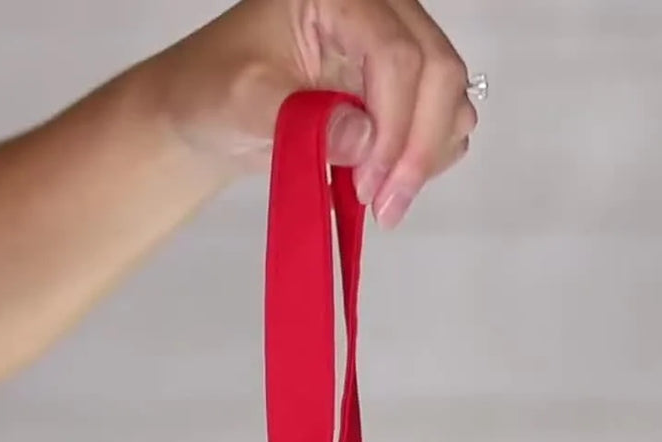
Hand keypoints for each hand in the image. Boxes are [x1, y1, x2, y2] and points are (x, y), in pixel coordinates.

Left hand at [149, 0, 478, 228]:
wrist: (211, 109)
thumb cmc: (214, 90)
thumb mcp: (240, 101)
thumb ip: (298, 119)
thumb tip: (363, 138)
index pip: (395, 53)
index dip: (394, 123)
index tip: (370, 182)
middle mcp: (378, 11)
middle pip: (438, 70)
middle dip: (419, 146)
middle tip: (385, 203)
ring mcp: (395, 45)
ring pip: (450, 96)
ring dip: (428, 155)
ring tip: (382, 200)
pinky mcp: (402, 85)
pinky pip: (443, 118)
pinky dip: (427, 157)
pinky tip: (386, 182)